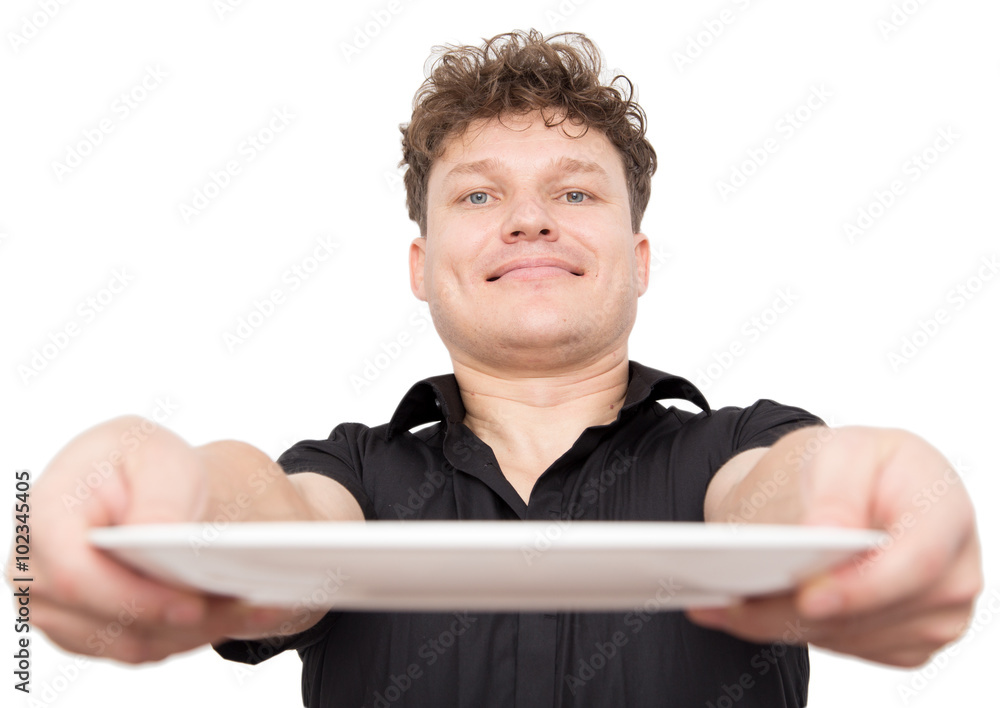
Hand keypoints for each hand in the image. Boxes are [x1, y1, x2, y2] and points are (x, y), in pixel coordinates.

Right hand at [5, 416, 312, 662]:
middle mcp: (36, 569)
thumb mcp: (160, 458)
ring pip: (131, 642)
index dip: (135, 598)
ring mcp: (55, 607)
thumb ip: (157, 497)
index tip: (193, 606)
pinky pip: (140, 647)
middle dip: (185, 620)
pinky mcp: (86, 629)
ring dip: (199, 630)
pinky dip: (192, 635)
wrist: (143, 482)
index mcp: (45, 515)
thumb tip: (156, 535)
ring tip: (257, 607)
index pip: (77, 577)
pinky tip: (236, 613)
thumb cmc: (147, 463)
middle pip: (110, 620)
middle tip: (251, 606)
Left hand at [688, 426, 982, 666]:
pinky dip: (790, 630)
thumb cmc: (849, 464)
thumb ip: (838, 491)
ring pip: (850, 635)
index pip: (920, 561)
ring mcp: (934, 612)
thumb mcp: (840, 453)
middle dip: (799, 610)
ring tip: (722, 606)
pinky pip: (843, 646)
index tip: (808, 595)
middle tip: (732, 605)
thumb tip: (829, 533)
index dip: (865, 585)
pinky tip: (746, 612)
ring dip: (783, 624)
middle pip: (876, 610)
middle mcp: (954, 569)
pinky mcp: (904, 638)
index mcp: (945, 509)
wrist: (845, 488)